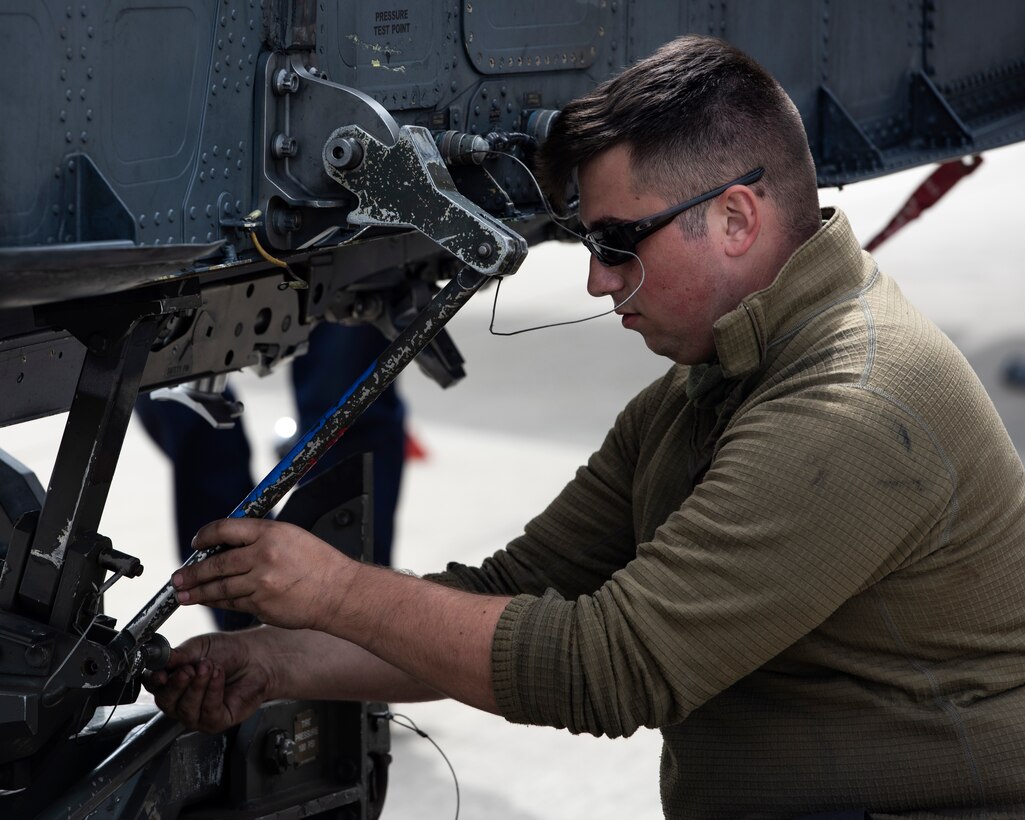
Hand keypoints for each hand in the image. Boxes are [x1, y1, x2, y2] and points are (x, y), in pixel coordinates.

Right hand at [143, 631, 270, 732]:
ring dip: (198, 686)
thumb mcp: (200, 647)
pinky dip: (213, 691)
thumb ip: (180, 654)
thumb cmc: (226, 652)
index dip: (155, 681)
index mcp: (171, 682)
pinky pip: (208, 711)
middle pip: (166, 702)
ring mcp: (197, 715)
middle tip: (190, 668)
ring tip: (210, 666)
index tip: (162, 673)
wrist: (255, 657)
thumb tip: (162, 658)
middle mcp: (180, 702)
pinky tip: (219, 675)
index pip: (153, 686)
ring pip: (186, 709)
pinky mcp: (216, 722)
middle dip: (177, 685)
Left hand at [173, 518, 351, 630]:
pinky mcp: (261, 605)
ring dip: (198, 591)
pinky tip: (208, 601)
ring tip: (183, 594)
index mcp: (269, 533)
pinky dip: (218, 602)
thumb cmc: (319, 564)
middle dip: (192, 572)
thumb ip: (260, 538)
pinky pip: (233, 603)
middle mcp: (262, 556)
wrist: (338, 592)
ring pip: (220, 588)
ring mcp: (261, 583)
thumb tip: (227, 545)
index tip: (197, 544)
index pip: (225, 529)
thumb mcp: (291, 536)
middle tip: (178, 577)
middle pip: (216, 563)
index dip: (205, 536)